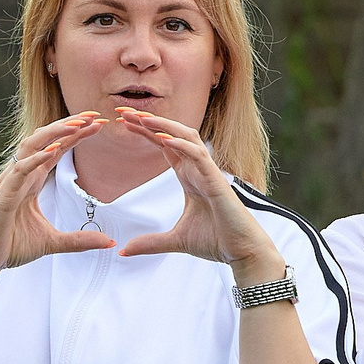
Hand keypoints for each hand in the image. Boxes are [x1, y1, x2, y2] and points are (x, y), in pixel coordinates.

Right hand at [0, 114, 115, 280]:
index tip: (99, 125)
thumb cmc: (11, 246)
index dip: (76, 135)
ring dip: (54, 134)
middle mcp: (21, 175)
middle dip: (69, 125)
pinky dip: (35, 159)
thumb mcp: (53, 242)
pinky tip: (53, 150)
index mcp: (32, 180)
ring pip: (32, 147)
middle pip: (46, 140)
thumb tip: (109, 242)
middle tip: (94, 115)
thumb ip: (81, 240)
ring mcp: (11, 182)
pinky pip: (19, 170)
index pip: (57, 149)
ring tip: (77, 125)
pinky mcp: (3, 195)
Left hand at [116, 108, 285, 279]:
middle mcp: (197, 169)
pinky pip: (199, 155)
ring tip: (141, 118)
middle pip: (172, 134)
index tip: (122, 121)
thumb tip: (124, 251)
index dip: (145, 131)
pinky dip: (181, 145)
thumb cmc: (216, 241)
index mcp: (188, 176)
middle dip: (148, 121)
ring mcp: (208, 172)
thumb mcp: (175, 241)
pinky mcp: (217, 181)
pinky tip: (163, 139)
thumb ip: (150, 243)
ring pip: (186, 137)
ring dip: (164, 125)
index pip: (164, 145)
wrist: (241, 252)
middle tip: (123, 111)